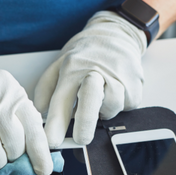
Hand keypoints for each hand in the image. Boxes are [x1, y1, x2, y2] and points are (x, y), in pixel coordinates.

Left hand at [34, 11, 146, 147]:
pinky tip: (113, 92)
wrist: (117, 33)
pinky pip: (126, 106)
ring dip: (103, 111)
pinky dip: (118, 105)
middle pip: (90, 100)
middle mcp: (95, 71)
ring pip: (111, 106)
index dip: (56, 124)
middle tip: (81, 140)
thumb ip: (46, 87)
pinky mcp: (135, 85)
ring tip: (99, 99)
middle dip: (84, 123)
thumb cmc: (86, 52)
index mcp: (72, 68)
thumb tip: (40, 112)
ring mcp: (118, 77)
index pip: (62, 100)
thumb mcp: (59, 63)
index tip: (52, 142)